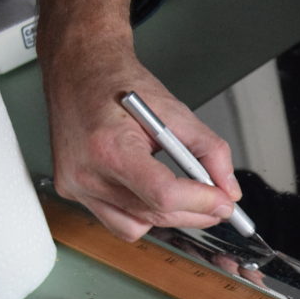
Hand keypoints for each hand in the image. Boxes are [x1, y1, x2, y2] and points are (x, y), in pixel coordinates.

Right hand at [45, 53, 240, 240]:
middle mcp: (86, 172)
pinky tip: (154, 196)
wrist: (79, 72)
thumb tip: (228, 188)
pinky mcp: (72, 192)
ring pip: (136, 226)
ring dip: (168, 217)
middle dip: (195, 213)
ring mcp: (75, 185)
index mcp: (109, 146)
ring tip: (187, 198)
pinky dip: (142, 215)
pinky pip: (116, 221)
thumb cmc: (118, 85)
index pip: (162, 193)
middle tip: (220, 205)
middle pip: (154, 213)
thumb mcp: (175, 111)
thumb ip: (210, 151)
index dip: (200, 202)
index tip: (224, 203)